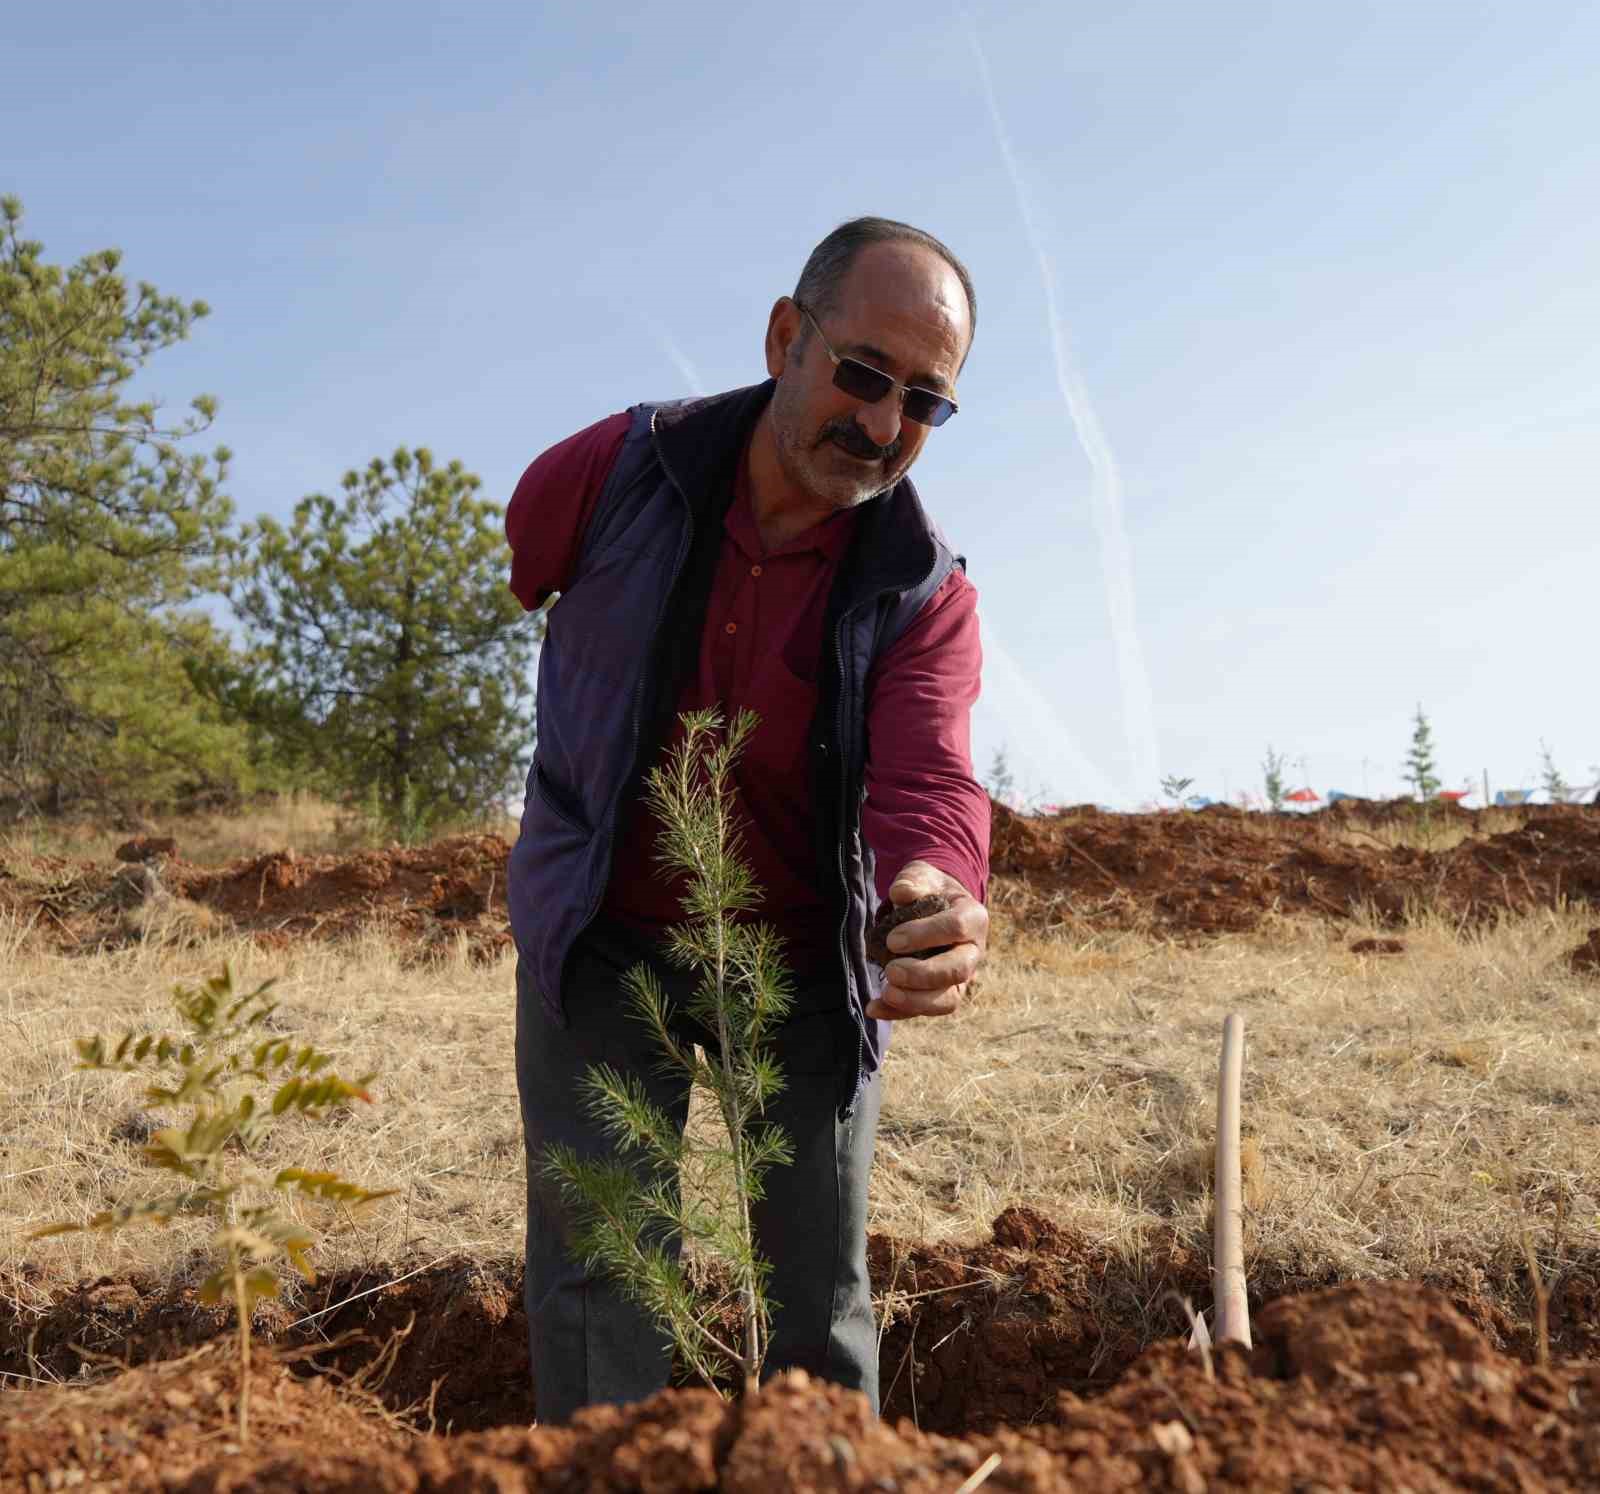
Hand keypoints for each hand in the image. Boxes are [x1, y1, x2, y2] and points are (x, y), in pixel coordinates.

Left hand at [863, 860, 987, 1021]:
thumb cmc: (929, 889)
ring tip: (886, 994)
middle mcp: (974, 951)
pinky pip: (926, 1009)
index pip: (957, 928)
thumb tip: (900, 893)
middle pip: (958, 970)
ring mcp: (961, 977)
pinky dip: (900, 1012)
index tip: (893, 939)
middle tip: (891, 971)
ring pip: (949, 999)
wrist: (934, 904)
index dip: (926, 935)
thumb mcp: (922, 876)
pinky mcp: (942, 993)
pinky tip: (874, 1008)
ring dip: (917, 1001)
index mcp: (974, 917)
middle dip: (924, 974)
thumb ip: (913, 881)